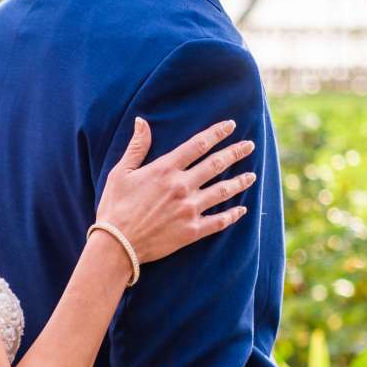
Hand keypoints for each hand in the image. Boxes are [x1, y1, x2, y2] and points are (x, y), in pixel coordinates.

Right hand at [94, 117, 255, 264]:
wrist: (117, 245)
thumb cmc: (115, 207)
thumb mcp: (120, 173)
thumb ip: (136, 147)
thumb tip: (141, 121)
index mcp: (165, 169)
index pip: (198, 145)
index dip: (216, 133)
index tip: (230, 125)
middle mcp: (182, 186)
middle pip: (216, 164)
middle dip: (235, 152)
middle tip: (250, 146)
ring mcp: (189, 209)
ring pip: (222, 191)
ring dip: (239, 182)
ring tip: (252, 176)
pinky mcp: (192, 231)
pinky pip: (219, 221)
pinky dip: (232, 215)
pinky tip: (242, 210)